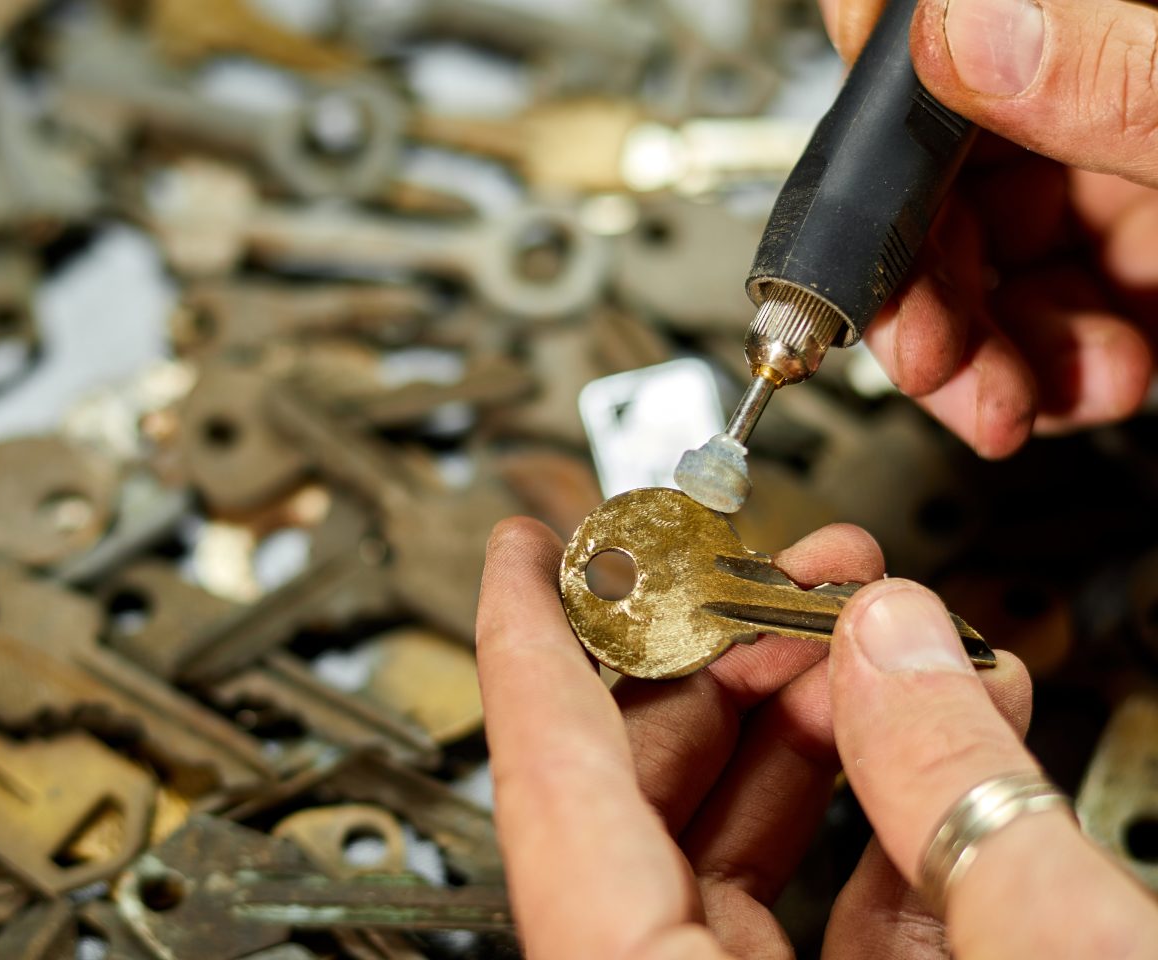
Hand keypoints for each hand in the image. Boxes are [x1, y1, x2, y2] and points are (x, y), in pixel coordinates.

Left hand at [476, 517, 1157, 957]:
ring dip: (803, 727)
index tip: (523, 548)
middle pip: (638, 803)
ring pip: (724, 853)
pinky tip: (931, 740)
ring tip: (875, 633)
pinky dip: (871, 823)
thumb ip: (962, 794)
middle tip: (778, 571)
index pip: (549, 787)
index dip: (531, 641)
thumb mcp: (1056, 959)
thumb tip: (892, 636)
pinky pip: (812, 919)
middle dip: (721, 660)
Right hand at [818, 0, 1156, 457]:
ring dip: (982, 358)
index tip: (846, 227)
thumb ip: (1108, 77)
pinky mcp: (1148, 250)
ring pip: (987, 259)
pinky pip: (1059, 309)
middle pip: (936, 174)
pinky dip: (1057, 371)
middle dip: (920, 292)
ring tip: (1010, 402)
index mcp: (1109, 21)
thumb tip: (949, 34)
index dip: (868, 125)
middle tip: (921, 358)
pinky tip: (1090, 383)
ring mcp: (1121, 170)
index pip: (928, 31)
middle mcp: (1092, 90)